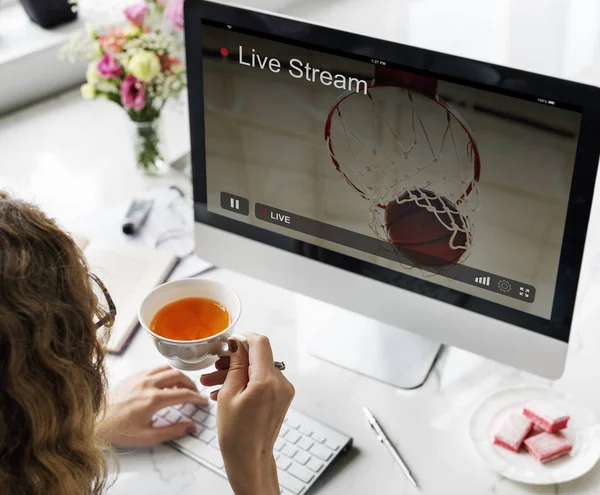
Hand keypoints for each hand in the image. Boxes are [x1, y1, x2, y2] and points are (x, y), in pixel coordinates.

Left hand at [97, 364, 207, 447]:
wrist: (95, 422)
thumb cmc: (119, 431)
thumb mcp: (148, 437)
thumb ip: (173, 432)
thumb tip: (191, 427)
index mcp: (154, 399)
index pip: (184, 394)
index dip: (197, 397)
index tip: (202, 402)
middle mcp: (148, 384)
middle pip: (178, 376)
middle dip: (190, 383)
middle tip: (194, 392)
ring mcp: (139, 377)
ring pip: (166, 368)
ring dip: (178, 376)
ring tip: (181, 386)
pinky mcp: (132, 376)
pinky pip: (154, 369)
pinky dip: (164, 373)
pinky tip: (163, 383)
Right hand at [200, 333, 294, 494]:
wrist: (249, 459)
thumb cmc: (236, 434)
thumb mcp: (228, 394)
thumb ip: (235, 365)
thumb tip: (238, 343)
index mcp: (267, 381)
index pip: (260, 343)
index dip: (244, 339)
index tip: (229, 344)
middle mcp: (280, 383)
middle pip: (257, 357)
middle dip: (234, 360)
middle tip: (213, 367)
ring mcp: (283, 391)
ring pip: (258, 369)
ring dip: (237, 372)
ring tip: (212, 383)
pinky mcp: (282, 397)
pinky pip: (263, 381)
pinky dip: (246, 382)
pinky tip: (225, 391)